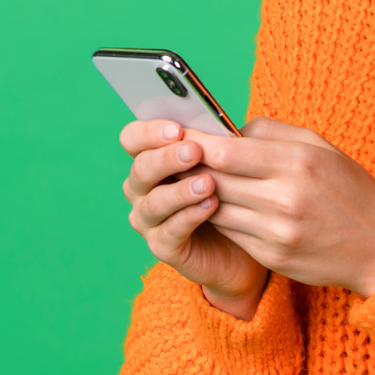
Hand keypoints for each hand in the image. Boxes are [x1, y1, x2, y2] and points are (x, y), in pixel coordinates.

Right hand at [119, 119, 268, 316]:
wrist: (242, 242)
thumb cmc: (229, 193)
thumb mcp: (223, 164)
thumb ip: (213, 145)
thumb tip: (217, 127)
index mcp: (149, 160)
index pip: (132, 139)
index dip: (149, 132)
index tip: (178, 128)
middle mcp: (141, 189)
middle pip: (140, 168)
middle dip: (167, 158)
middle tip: (194, 151)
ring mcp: (148, 220)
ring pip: (154, 202)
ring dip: (180, 190)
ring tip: (208, 183)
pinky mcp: (162, 247)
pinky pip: (170, 230)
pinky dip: (189, 216)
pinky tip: (211, 206)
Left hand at [181, 118, 374, 296]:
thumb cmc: (349, 189)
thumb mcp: (320, 146)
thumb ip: (271, 132)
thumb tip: (227, 129)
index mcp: (297, 162)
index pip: (225, 151)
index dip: (194, 142)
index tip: (176, 134)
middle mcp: (285, 198)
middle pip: (214, 179)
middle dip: (188, 166)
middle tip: (169, 156)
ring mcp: (277, 232)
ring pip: (215, 207)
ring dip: (197, 193)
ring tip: (185, 179)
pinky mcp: (273, 257)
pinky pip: (230, 232)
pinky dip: (218, 217)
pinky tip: (211, 205)